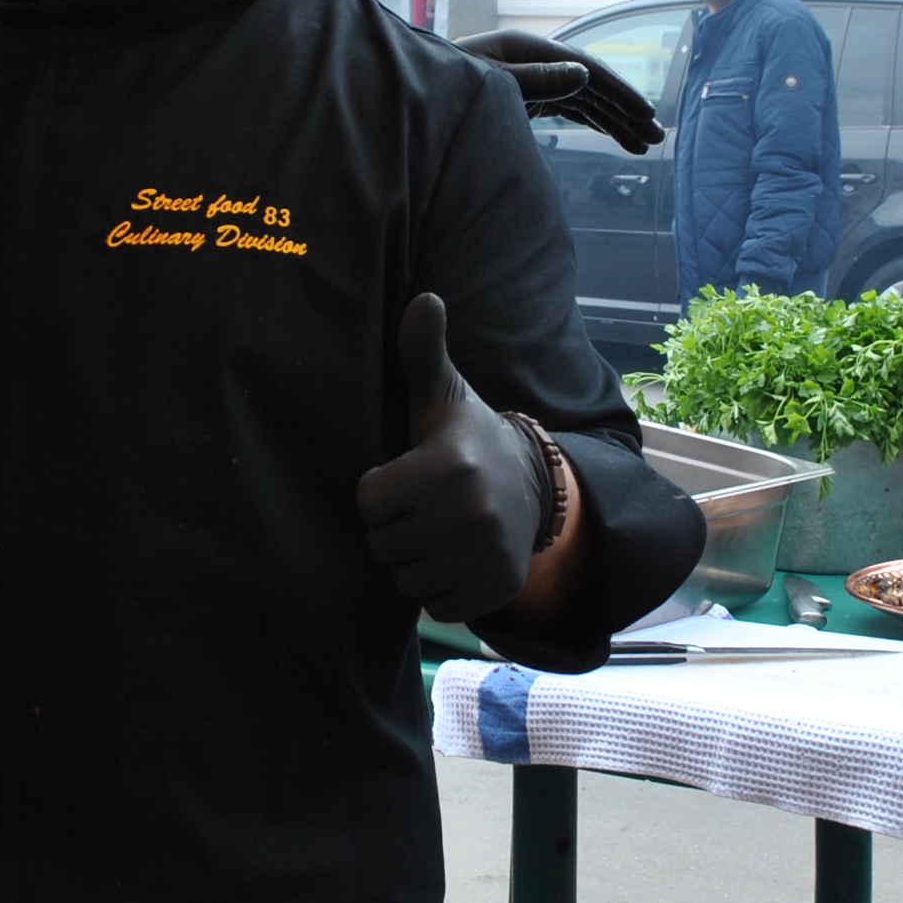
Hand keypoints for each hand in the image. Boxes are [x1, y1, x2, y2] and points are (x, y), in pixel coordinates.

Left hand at [357, 293, 544, 621]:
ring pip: (404, 579)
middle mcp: (469, 513)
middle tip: (422, 507)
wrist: (534, 488)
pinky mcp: (495, 590)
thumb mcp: (446, 397)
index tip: (404, 477)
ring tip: (437, 532)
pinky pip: (435, 605)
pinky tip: (455, 558)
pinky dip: (439, 589)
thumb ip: (423, 353)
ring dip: (413, 561)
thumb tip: (424, 297)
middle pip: (382, 543)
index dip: (380, 490)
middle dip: (394, 528)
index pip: (369, 500)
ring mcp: (485, 555)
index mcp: (447, 465)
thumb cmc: (469, 441)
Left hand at [460, 29, 661, 152]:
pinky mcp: (528, 95)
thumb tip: (582, 73)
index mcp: (530, 49)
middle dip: (625, 112)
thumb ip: (536, 79)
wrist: (417, 93)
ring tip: (642, 146)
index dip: (619, 92)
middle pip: (592, 85)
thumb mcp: (491, 84)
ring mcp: (534, 77)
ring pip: (585, 99)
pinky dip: (593, 121)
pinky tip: (614, 133)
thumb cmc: (447, 86)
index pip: (586, 70)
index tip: (645, 114)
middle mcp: (537, 59)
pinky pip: (570, 108)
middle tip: (657, 138)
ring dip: (614, 121)